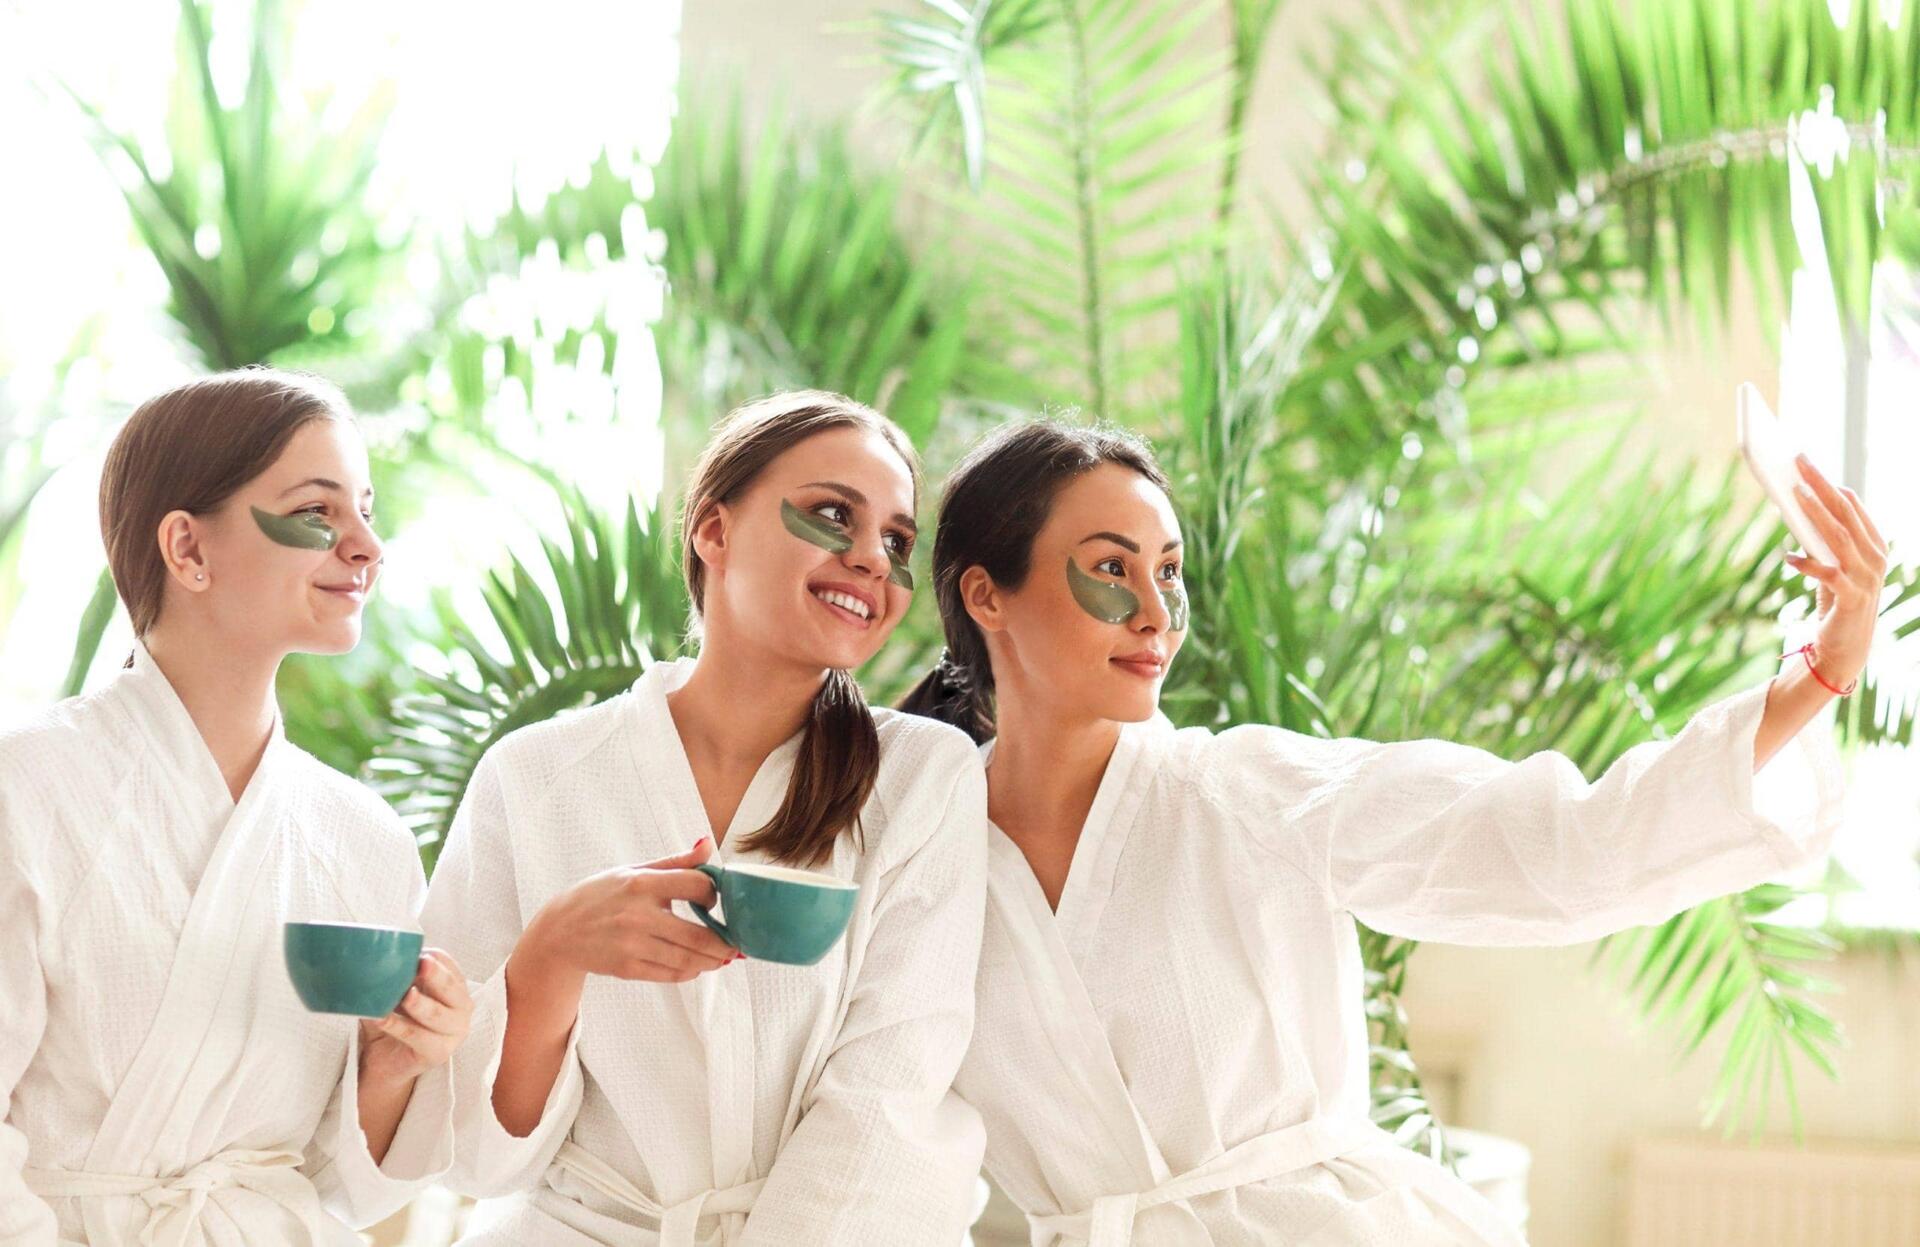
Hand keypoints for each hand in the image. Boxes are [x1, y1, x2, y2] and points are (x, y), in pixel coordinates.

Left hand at [358, 948, 472, 1084]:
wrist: (385, 1060)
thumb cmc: (395, 1019)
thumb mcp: (396, 993)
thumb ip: (396, 977)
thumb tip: (377, 958)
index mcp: (455, 987)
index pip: (450, 966)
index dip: (435, 958)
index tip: (418, 951)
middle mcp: (462, 1007)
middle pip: (451, 987)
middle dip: (436, 975)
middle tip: (420, 963)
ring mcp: (455, 1032)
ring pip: (437, 1014)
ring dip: (420, 1004)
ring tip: (405, 996)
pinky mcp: (439, 1053)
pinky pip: (417, 1036)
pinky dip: (398, 1026)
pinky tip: (380, 1018)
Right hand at [522, 838, 737, 984]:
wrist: (559, 931)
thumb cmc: (600, 896)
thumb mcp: (633, 871)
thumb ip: (675, 862)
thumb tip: (708, 844)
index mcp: (641, 884)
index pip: (697, 886)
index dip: (713, 894)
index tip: (712, 901)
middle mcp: (638, 915)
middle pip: (698, 934)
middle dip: (725, 943)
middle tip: (738, 944)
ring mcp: (632, 945)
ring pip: (687, 959)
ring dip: (712, 961)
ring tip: (723, 957)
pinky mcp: (627, 968)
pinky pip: (670, 974)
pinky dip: (690, 972)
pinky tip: (697, 966)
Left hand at [1780, 454, 1890, 690]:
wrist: (1845, 649)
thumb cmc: (1836, 601)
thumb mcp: (1832, 566)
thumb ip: (1822, 542)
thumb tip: (1795, 510)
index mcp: (1874, 545)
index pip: (1853, 506)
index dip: (1829, 484)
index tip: (1806, 464)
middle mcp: (1875, 558)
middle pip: (1845, 514)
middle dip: (1821, 486)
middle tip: (1798, 463)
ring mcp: (1866, 578)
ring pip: (1839, 538)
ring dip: (1816, 514)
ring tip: (1794, 494)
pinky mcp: (1851, 599)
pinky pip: (1828, 575)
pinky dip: (1807, 564)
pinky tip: (1788, 557)